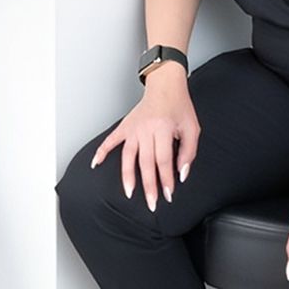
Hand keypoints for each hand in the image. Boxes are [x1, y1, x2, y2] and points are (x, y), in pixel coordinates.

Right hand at [88, 68, 198, 213]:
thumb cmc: (180, 106)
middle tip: (152, 203)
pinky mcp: (125, 126)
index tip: (169, 194)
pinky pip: (111, 140)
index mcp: (163, 129)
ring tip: (129, 192)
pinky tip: (96, 164)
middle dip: (149, 185)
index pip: (164, 160)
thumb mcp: (192, 128)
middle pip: (145, 163)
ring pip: (128, 156)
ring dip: (127, 176)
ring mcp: (133, 128)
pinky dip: (101, 151)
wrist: (166, 85)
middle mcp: (146, 129)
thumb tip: (181, 174)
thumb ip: (189, 152)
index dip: (166, 179)